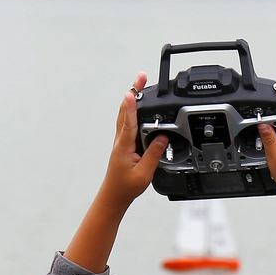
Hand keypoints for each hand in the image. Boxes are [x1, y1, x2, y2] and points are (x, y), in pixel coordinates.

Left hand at [63, 73, 167, 273]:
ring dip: (132, 99)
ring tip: (140, 85)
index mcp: (124, 147)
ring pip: (125, 115)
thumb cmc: (126, 188)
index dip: (131, 106)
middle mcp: (120, 141)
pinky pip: (127, 123)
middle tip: (141, 77)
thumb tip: (163, 138)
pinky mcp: (123, 144)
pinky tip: (137, 106)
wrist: (113, 197)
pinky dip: (132, 110)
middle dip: (133, 92)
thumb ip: (154, 154)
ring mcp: (120, 141)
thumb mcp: (144, 173)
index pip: (128, 122)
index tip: (132, 91)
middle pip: (125, 111)